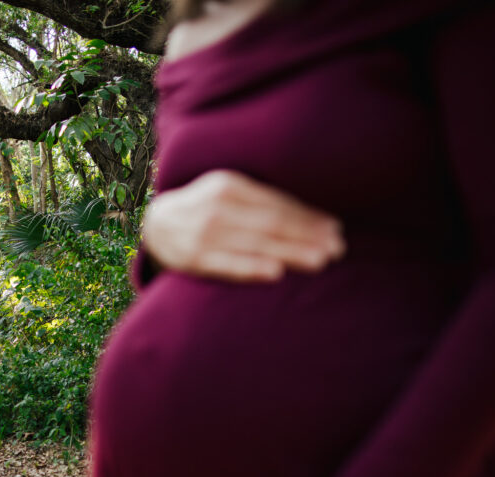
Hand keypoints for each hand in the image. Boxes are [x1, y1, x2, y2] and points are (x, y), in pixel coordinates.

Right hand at [142, 170, 344, 281]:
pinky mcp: (194, 259)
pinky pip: (229, 264)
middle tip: (337, 248)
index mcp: (229, 185)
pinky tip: (276, 273)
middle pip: (272, 223)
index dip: (308, 216)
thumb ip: (261, 201)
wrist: (157, 225)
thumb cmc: (206, 210)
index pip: (277, 203)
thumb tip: (311, 215)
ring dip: (291, 253)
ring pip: (256, 244)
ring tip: (320, 260)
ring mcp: (205, 234)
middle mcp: (218, 207)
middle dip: (308, 235)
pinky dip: (252, 268)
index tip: (335, 228)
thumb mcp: (228, 194)